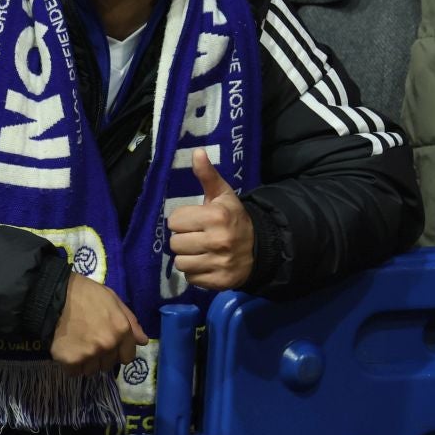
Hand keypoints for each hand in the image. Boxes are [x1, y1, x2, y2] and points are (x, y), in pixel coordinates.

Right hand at [49, 274, 146, 376]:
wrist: (53, 295)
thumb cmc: (84, 293)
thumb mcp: (112, 299)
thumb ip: (130, 321)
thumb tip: (143, 341)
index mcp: (121, 329)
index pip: (127, 357)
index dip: (118, 352)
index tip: (108, 345)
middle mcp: (109, 345)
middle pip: (109, 365)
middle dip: (101, 357)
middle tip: (89, 342)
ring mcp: (90, 354)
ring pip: (92, 371)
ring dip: (86, 362)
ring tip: (77, 345)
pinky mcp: (71, 361)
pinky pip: (74, 372)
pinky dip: (71, 365)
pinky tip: (67, 350)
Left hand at [166, 150, 255, 290]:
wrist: (260, 248)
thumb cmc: (234, 218)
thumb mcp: (223, 195)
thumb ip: (207, 175)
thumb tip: (197, 152)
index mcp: (215, 216)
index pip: (174, 221)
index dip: (182, 220)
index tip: (194, 221)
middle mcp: (217, 240)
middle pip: (175, 243)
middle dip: (183, 239)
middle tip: (197, 236)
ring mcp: (219, 263)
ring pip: (180, 263)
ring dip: (187, 258)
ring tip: (200, 251)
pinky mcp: (219, 282)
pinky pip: (191, 279)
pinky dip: (195, 273)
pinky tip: (206, 264)